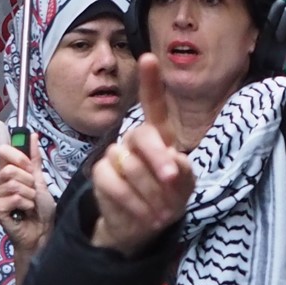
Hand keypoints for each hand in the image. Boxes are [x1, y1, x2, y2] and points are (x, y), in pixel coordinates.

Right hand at [0, 142, 55, 253]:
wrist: (41, 231)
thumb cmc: (40, 208)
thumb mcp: (39, 179)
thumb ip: (34, 158)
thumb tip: (32, 134)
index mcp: (3, 172)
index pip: (3, 150)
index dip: (20, 158)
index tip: (30, 169)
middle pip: (11, 170)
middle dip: (29, 182)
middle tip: (31, 193)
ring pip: (14, 185)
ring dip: (29, 195)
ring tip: (29, 204)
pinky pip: (13, 198)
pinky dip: (25, 205)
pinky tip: (23, 212)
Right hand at [90, 53, 194, 257]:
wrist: (144, 226)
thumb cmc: (169, 197)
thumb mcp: (185, 186)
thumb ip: (183, 171)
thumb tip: (172, 162)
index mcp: (159, 134)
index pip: (154, 105)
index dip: (150, 82)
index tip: (148, 58)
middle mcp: (134, 139)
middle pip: (143, 137)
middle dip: (159, 160)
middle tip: (172, 181)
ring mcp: (115, 155)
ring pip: (130, 165)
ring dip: (151, 193)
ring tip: (162, 212)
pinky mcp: (100, 174)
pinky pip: (114, 183)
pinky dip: (133, 203)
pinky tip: (145, 216)